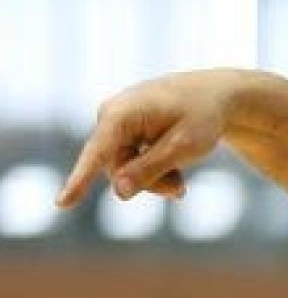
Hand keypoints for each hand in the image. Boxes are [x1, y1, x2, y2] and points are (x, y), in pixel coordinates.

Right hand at [56, 68, 255, 207]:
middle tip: (180, 191)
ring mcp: (116, 123)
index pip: (97, 153)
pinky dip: (153, 170)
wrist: (216, 93)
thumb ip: (150, 170)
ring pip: (124, 169)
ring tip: (181, 184)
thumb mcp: (183, 146)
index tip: (62, 204)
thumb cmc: (202, 116)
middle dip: (148, 183)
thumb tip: (119, 192)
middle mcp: (110, 115)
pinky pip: (130, 161)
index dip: (80, 180)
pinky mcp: (124, 130)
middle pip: (116, 168)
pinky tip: (174, 175)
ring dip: (154, 180)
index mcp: (121, 113)